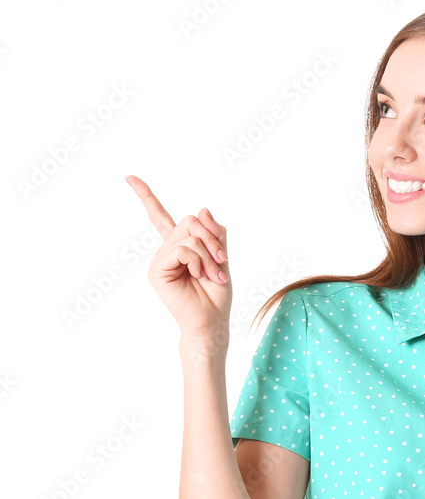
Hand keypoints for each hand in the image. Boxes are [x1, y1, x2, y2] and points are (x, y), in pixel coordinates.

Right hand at [125, 174, 232, 338]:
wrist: (211, 321)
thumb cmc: (216, 293)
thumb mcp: (222, 257)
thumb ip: (214, 233)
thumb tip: (202, 209)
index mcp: (179, 247)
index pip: (160, 218)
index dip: (146, 197)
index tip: (129, 177)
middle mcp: (165, 250)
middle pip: (189, 220)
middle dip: (212, 239)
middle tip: (221, 262)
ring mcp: (159, 260)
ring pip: (189, 235)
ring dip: (209, 254)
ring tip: (213, 274)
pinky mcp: (157, 270)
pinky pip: (183, 249)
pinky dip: (198, 261)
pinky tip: (200, 275)